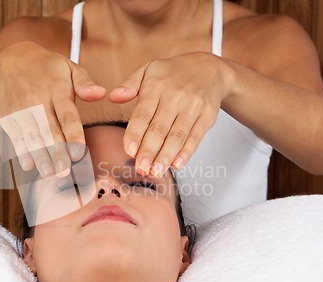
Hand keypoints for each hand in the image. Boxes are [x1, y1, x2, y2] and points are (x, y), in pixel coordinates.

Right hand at [0, 41, 105, 177]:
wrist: (10, 62)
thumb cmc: (47, 68)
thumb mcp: (68, 67)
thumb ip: (85, 83)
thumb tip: (100, 94)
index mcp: (56, 89)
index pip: (67, 116)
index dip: (73, 135)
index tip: (78, 153)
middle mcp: (37, 100)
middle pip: (48, 131)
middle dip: (57, 153)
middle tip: (64, 172)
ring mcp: (21, 110)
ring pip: (31, 137)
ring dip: (40, 156)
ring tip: (49, 173)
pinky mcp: (9, 118)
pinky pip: (15, 137)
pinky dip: (21, 152)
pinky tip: (28, 166)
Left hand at [109, 52, 233, 176]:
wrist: (210, 68)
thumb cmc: (173, 73)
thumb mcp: (149, 70)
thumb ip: (129, 84)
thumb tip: (112, 97)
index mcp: (156, 86)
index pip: (143, 114)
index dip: (135, 134)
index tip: (129, 151)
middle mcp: (175, 96)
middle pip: (160, 129)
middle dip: (149, 151)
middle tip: (141, 169)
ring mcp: (193, 106)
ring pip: (177, 136)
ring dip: (166, 156)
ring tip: (156, 171)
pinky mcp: (208, 115)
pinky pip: (195, 136)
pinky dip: (186, 152)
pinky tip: (177, 164)